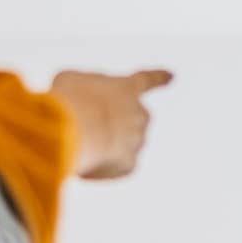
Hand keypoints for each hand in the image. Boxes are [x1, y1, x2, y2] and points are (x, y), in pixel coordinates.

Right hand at [50, 69, 171, 179]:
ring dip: (103, 144)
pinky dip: (99, 166)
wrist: (75, 129)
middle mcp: (139, 114)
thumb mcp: (70, 80)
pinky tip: (85, 160)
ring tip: (81, 142)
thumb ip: (83, 90)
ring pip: (121, 144)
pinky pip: (114, 166)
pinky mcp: (129, 165)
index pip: (147, 80)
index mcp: (127, 88)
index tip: (172, 76)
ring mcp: (137, 141)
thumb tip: (83, 106)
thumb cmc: (70, 99)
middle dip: (117, 122)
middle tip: (90, 125)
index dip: (159, 78)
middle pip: (133, 118)